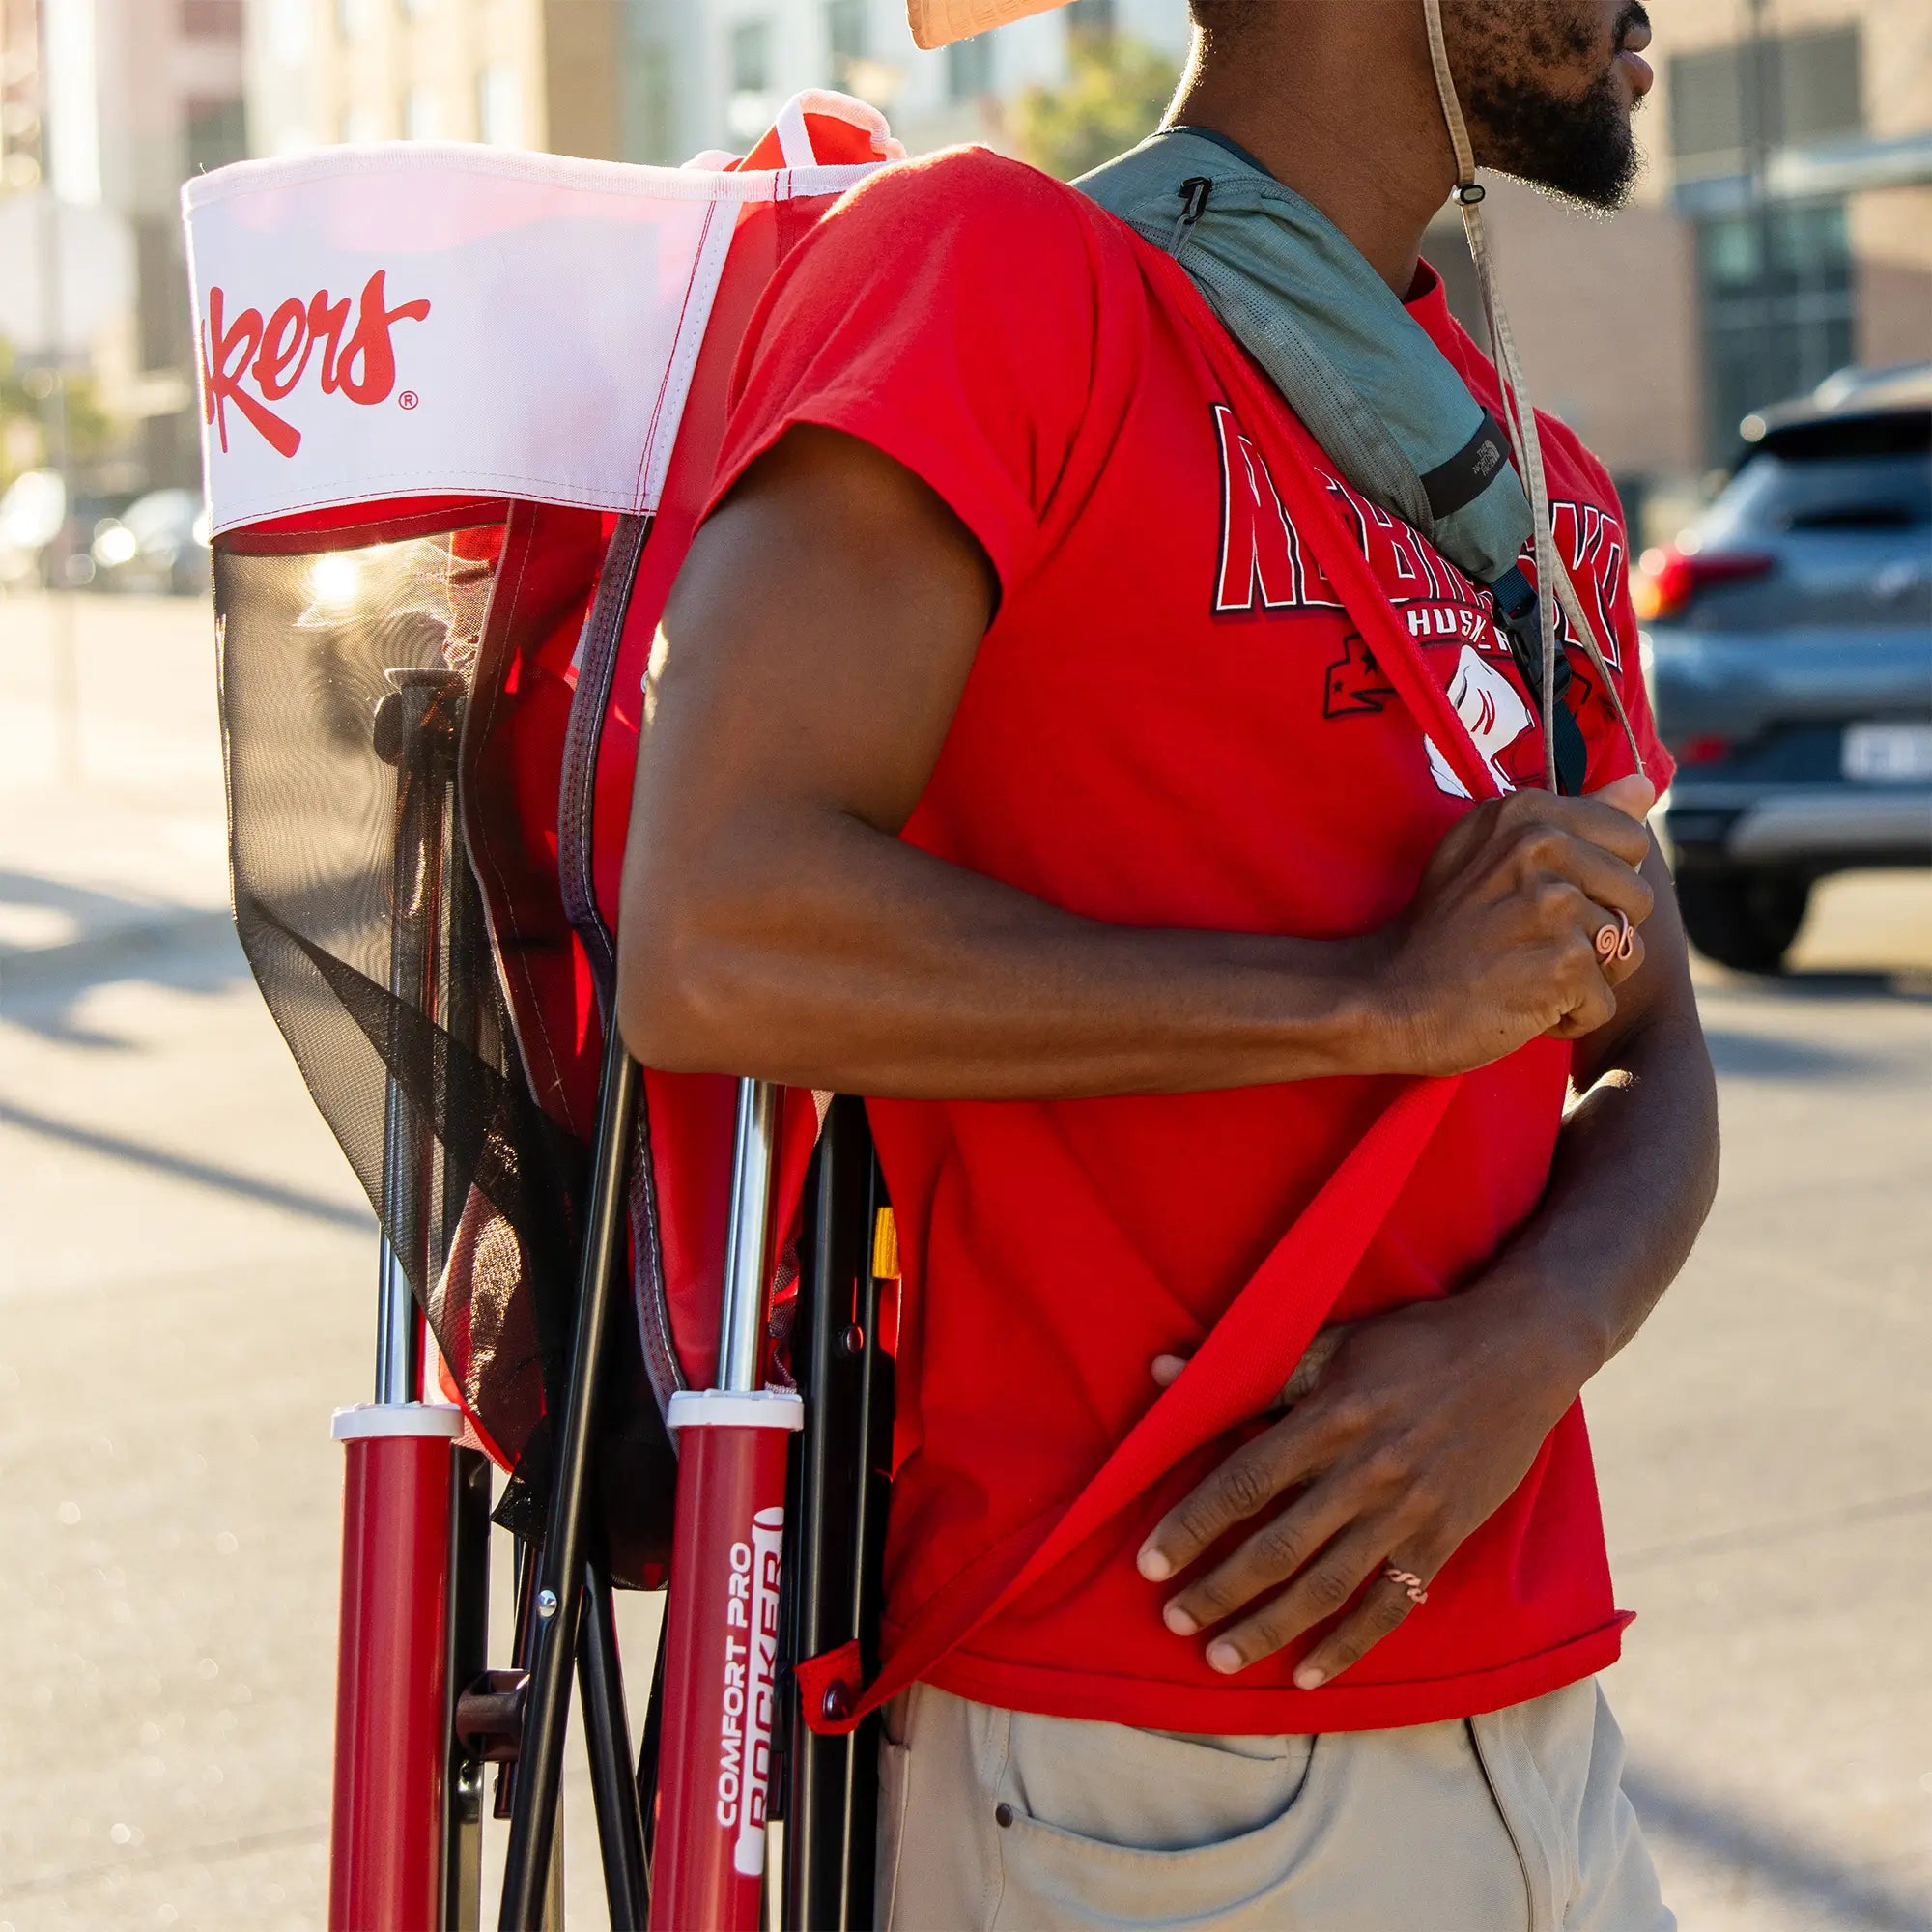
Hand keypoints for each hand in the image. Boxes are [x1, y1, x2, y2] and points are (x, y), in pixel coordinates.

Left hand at [1136, 1289, 1589, 1687]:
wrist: (1519, 1353)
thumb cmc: (1414, 1342)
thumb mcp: (1331, 1339)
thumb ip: (1250, 1370)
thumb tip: (1159, 1374)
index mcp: (1329, 1418)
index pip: (1244, 1482)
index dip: (1193, 1525)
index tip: (1149, 1562)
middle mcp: (1364, 1473)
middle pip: (1278, 1547)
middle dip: (1219, 1590)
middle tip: (1173, 1622)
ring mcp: (1407, 1511)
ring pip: (1326, 1586)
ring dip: (1269, 1627)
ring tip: (1220, 1658)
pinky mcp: (1443, 1536)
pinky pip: (1391, 1604)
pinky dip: (1349, 1645)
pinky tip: (1309, 1675)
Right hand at [1376, 775, 1655, 1075]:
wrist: (1386, 995)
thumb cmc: (1443, 929)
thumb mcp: (1493, 851)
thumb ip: (1576, 816)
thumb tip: (1645, 786)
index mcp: (1528, 813)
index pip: (1630, 841)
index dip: (1599, 882)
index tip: (1541, 900)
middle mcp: (1541, 847)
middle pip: (1637, 897)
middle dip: (1599, 933)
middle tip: (1533, 944)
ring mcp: (1553, 906)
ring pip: (1625, 952)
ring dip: (1583, 979)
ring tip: (1526, 973)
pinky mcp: (1561, 965)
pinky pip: (1604, 1002)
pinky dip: (1568, 1018)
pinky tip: (1523, 1005)